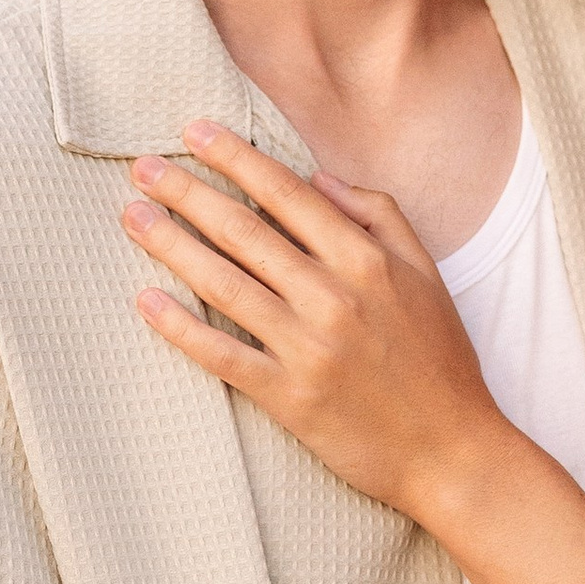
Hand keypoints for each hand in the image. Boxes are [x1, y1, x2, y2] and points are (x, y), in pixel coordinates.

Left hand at [122, 126, 509, 523]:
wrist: (452, 452)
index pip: (286, 194)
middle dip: (186, 193)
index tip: (194, 131)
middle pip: (243, 231)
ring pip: (223, 283)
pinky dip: (180, 328)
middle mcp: (333, 296)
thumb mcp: (427, 274)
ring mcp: (308, 348)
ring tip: (132, 217)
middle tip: (143, 169)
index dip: (235, 158)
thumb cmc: (440, 361)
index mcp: (366, 260)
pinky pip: (222, 354)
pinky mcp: (289, 397)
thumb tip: (320, 177)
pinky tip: (146, 301)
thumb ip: (379, 216)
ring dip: (170, 245)